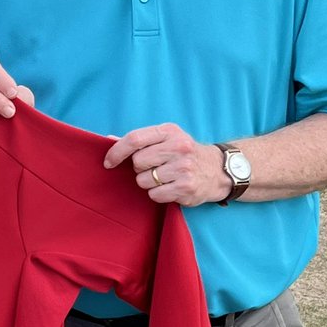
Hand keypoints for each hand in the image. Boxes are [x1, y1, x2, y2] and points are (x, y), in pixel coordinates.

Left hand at [103, 123, 228, 205]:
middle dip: (139, 169)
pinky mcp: (186, 187)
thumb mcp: (166, 139)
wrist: (218, 170)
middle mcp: (178, 147)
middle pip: (138, 162)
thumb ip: (139, 141)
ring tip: (164, 178)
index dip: (116, 152)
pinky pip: (154, 195)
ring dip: (148, 183)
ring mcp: (184, 167)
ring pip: (144, 180)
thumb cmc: (184, 153)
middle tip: (153, 168)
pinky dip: (157, 194)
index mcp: (169, 131)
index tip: (108, 162)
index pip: (134, 139)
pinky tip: (170, 187)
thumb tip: (108, 140)